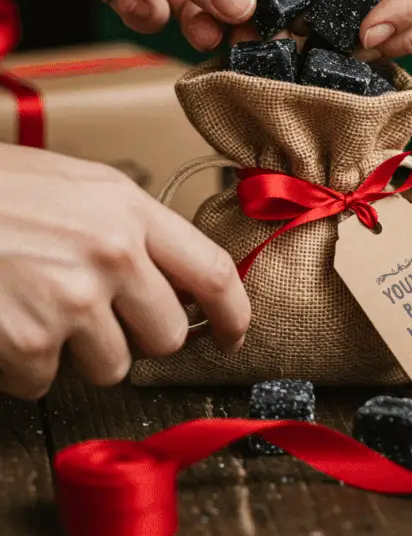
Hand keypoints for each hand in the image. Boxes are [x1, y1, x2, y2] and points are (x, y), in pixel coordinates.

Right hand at [0, 143, 249, 398]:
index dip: (234, 313)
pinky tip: (4, 319)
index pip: (211, 271)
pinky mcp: (33, 343)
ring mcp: (73, 300)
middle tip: (99, 316)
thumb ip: (127, 227)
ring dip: (78, 351)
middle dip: (140, 336)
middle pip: (169, 334)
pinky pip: (46, 382)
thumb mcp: (74, 185)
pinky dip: (23, 365)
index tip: (233, 335)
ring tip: (36, 304)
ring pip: (112, 366)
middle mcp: (112, 253)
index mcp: (127, 208)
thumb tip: (166, 276)